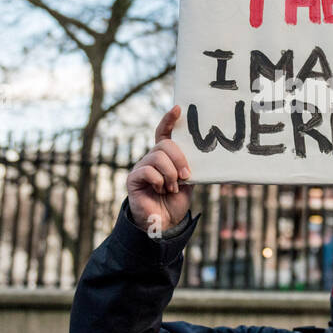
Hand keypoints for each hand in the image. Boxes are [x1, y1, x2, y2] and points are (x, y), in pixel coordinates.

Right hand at [126, 106, 192, 233]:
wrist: (164, 224)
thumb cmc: (175, 202)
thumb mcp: (187, 181)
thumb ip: (189, 165)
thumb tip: (199, 152)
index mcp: (164, 157)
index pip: (164, 133)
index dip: (169, 120)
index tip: (178, 109)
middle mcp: (151, 158)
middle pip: (164, 145)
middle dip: (179, 159)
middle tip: (186, 176)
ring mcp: (141, 167)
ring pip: (158, 157)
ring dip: (170, 174)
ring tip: (172, 188)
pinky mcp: (133, 179)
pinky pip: (148, 170)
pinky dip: (159, 181)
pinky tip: (161, 191)